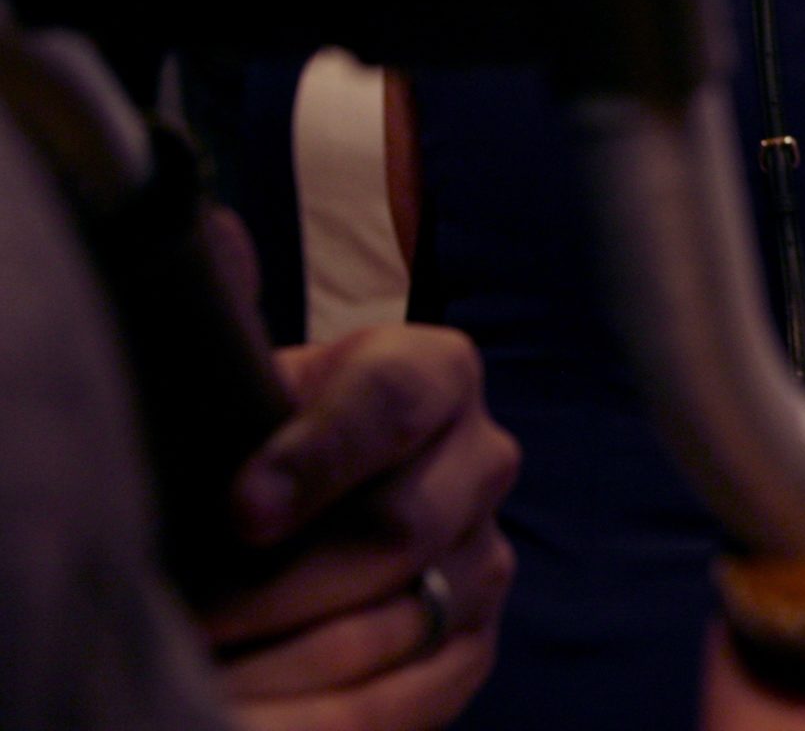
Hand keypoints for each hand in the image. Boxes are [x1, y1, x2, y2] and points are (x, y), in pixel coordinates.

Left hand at [198, 324, 519, 730]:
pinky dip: (337, 711)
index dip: (321, 456)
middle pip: (406, 524)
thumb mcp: (249, 373)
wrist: (308, 517)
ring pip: (408, 614)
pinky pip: (422, 687)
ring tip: (214, 669)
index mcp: (435, 372)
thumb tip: (214, 237)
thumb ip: (231, 311)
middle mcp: (480, 458)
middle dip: (289, 580)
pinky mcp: (475, 638)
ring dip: (298, 656)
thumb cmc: (265, 439)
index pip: (399, 402)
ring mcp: (487, 554)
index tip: (242, 509)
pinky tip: (262, 709)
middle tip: (200, 612)